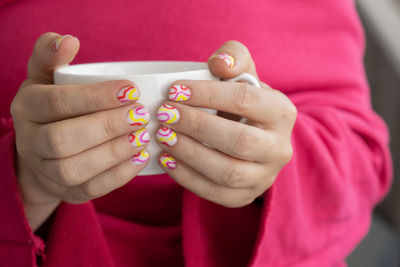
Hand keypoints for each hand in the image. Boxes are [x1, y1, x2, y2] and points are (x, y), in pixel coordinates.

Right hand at [11, 33, 150, 230]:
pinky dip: (119, 175)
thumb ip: (51, 57)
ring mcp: (47, 173)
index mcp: (27, 109)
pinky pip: (91, 190)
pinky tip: (141, 158)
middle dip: (106, 126)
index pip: (56, 103)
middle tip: (140, 115)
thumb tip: (68, 40)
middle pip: (63, 140)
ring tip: (143, 136)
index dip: (94, 97)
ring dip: (114, 153)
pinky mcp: (67, 193)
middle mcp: (31, 143)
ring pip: (74, 169)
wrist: (44, 152)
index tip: (130, 90)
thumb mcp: (46, 77)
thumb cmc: (53, 108)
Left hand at [155, 41, 296, 206]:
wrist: (253, 138)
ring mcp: (264, 177)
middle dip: (196, 126)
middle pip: (238, 140)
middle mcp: (279, 148)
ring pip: (228, 172)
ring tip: (162, 136)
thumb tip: (219, 64)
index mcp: (282, 112)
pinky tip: (166, 160)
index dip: (207, 94)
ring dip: (189, 153)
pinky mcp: (245, 196)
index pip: (245, 100)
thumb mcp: (243, 75)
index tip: (173, 90)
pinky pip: (216, 193)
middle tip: (164, 114)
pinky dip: (187, 178)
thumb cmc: (242, 103)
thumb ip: (234, 57)